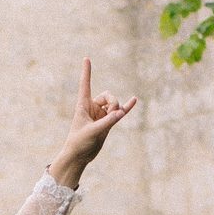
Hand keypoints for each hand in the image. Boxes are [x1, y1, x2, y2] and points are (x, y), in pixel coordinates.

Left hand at [50, 59, 137, 185]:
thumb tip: (120, 113)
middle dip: (114, 102)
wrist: (80, 156)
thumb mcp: (92, 132)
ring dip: (118, 110)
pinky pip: (120, 112)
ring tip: (114, 120)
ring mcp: (101, 114)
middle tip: (113, 114)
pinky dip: (127, 107)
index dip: (86, 72)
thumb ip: (106, 122)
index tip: (86, 58)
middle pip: (108, 95)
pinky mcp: (108, 122)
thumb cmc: (79, 143)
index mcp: (83, 105)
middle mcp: (93, 107)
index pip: (85, 85)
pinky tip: (134, 100)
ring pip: (115, 105)